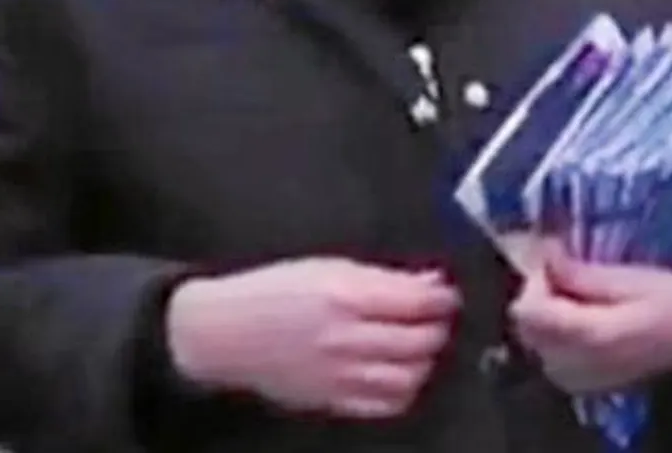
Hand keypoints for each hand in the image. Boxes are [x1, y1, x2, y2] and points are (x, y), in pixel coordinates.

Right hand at [165, 258, 458, 418]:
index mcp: (346, 297)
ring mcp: (339, 374)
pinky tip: (400, 371)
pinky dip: (404, 389)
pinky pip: (385, 404)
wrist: (222, 334)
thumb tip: (431, 282)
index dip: (445, 298)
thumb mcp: (328, 267)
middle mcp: (346, 339)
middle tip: (439, 318)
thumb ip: (384, 277)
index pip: (419, 303)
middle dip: (440, 327)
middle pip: (422, 341)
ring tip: (421, 345)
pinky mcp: (331, 401)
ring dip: (426, 360)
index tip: (449, 294)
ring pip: (410, 377)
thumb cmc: (273, 292)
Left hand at [509, 245, 671, 394]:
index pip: (529, 310)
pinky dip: (557, 331)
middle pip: (526, 325)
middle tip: (569, 270)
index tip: (557, 255)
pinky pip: (548, 353)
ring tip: (581, 292)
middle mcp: (572, 365)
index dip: (536, 278)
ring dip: (547, 312)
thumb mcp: (632, 278)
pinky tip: (584, 317)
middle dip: (541, 293)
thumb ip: (581, 274)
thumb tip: (545, 254)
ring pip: (534, 339)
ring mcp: (573, 379)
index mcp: (588, 337)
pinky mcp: (577, 384)